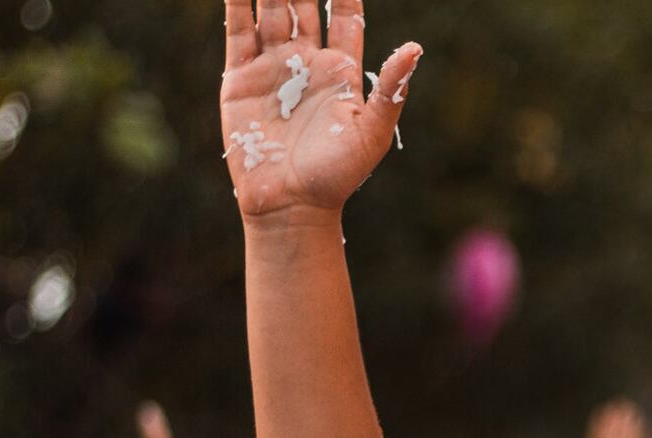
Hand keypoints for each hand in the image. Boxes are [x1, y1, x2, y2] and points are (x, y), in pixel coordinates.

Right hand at [220, 0, 421, 219]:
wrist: (290, 204)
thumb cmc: (337, 175)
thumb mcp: (372, 132)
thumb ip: (390, 88)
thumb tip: (415, 48)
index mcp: (340, 70)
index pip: (345, 16)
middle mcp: (306, 62)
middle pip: (304, 4)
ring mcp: (272, 67)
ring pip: (271, 10)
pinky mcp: (240, 78)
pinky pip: (237, 30)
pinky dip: (236, 3)